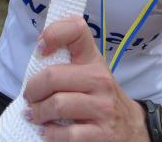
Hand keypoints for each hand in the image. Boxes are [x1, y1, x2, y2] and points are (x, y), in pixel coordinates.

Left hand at [23, 16, 148, 141]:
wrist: (132, 127)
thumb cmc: (99, 96)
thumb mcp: (88, 71)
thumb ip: (66, 60)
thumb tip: (37, 53)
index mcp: (93, 59)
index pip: (76, 30)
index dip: (54, 33)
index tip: (41, 49)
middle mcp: (100, 79)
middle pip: (52, 76)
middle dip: (32, 89)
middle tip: (30, 97)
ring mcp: (103, 107)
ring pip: (57, 105)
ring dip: (38, 113)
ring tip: (36, 115)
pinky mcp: (102, 134)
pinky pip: (66, 134)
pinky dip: (50, 134)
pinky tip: (48, 132)